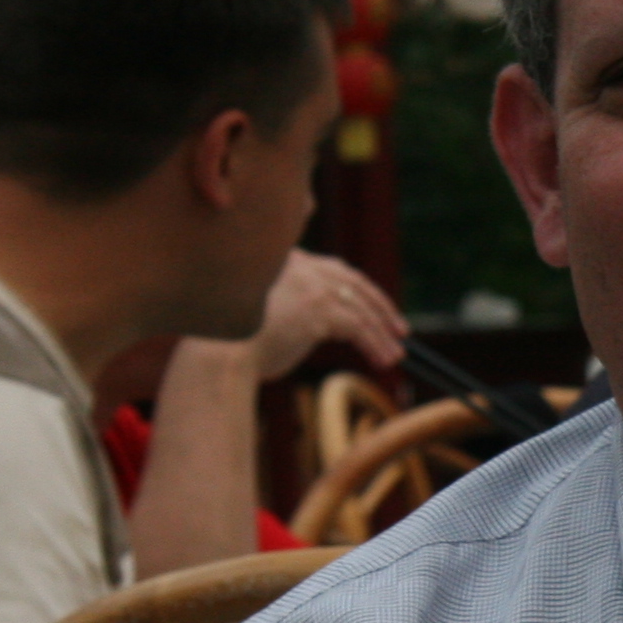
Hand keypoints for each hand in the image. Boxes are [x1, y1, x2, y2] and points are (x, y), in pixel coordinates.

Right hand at [252, 249, 405, 377]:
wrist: (222, 355)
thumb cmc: (239, 346)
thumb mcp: (269, 316)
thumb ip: (297, 311)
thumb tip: (327, 329)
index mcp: (288, 262)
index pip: (337, 271)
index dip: (362, 292)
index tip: (379, 309)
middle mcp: (302, 267)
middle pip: (355, 283)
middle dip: (381, 307)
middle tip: (400, 329)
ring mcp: (311, 286)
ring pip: (360, 310)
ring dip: (381, 334)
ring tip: (394, 355)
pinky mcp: (319, 310)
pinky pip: (358, 329)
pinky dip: (374, 345)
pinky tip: (382, 360)